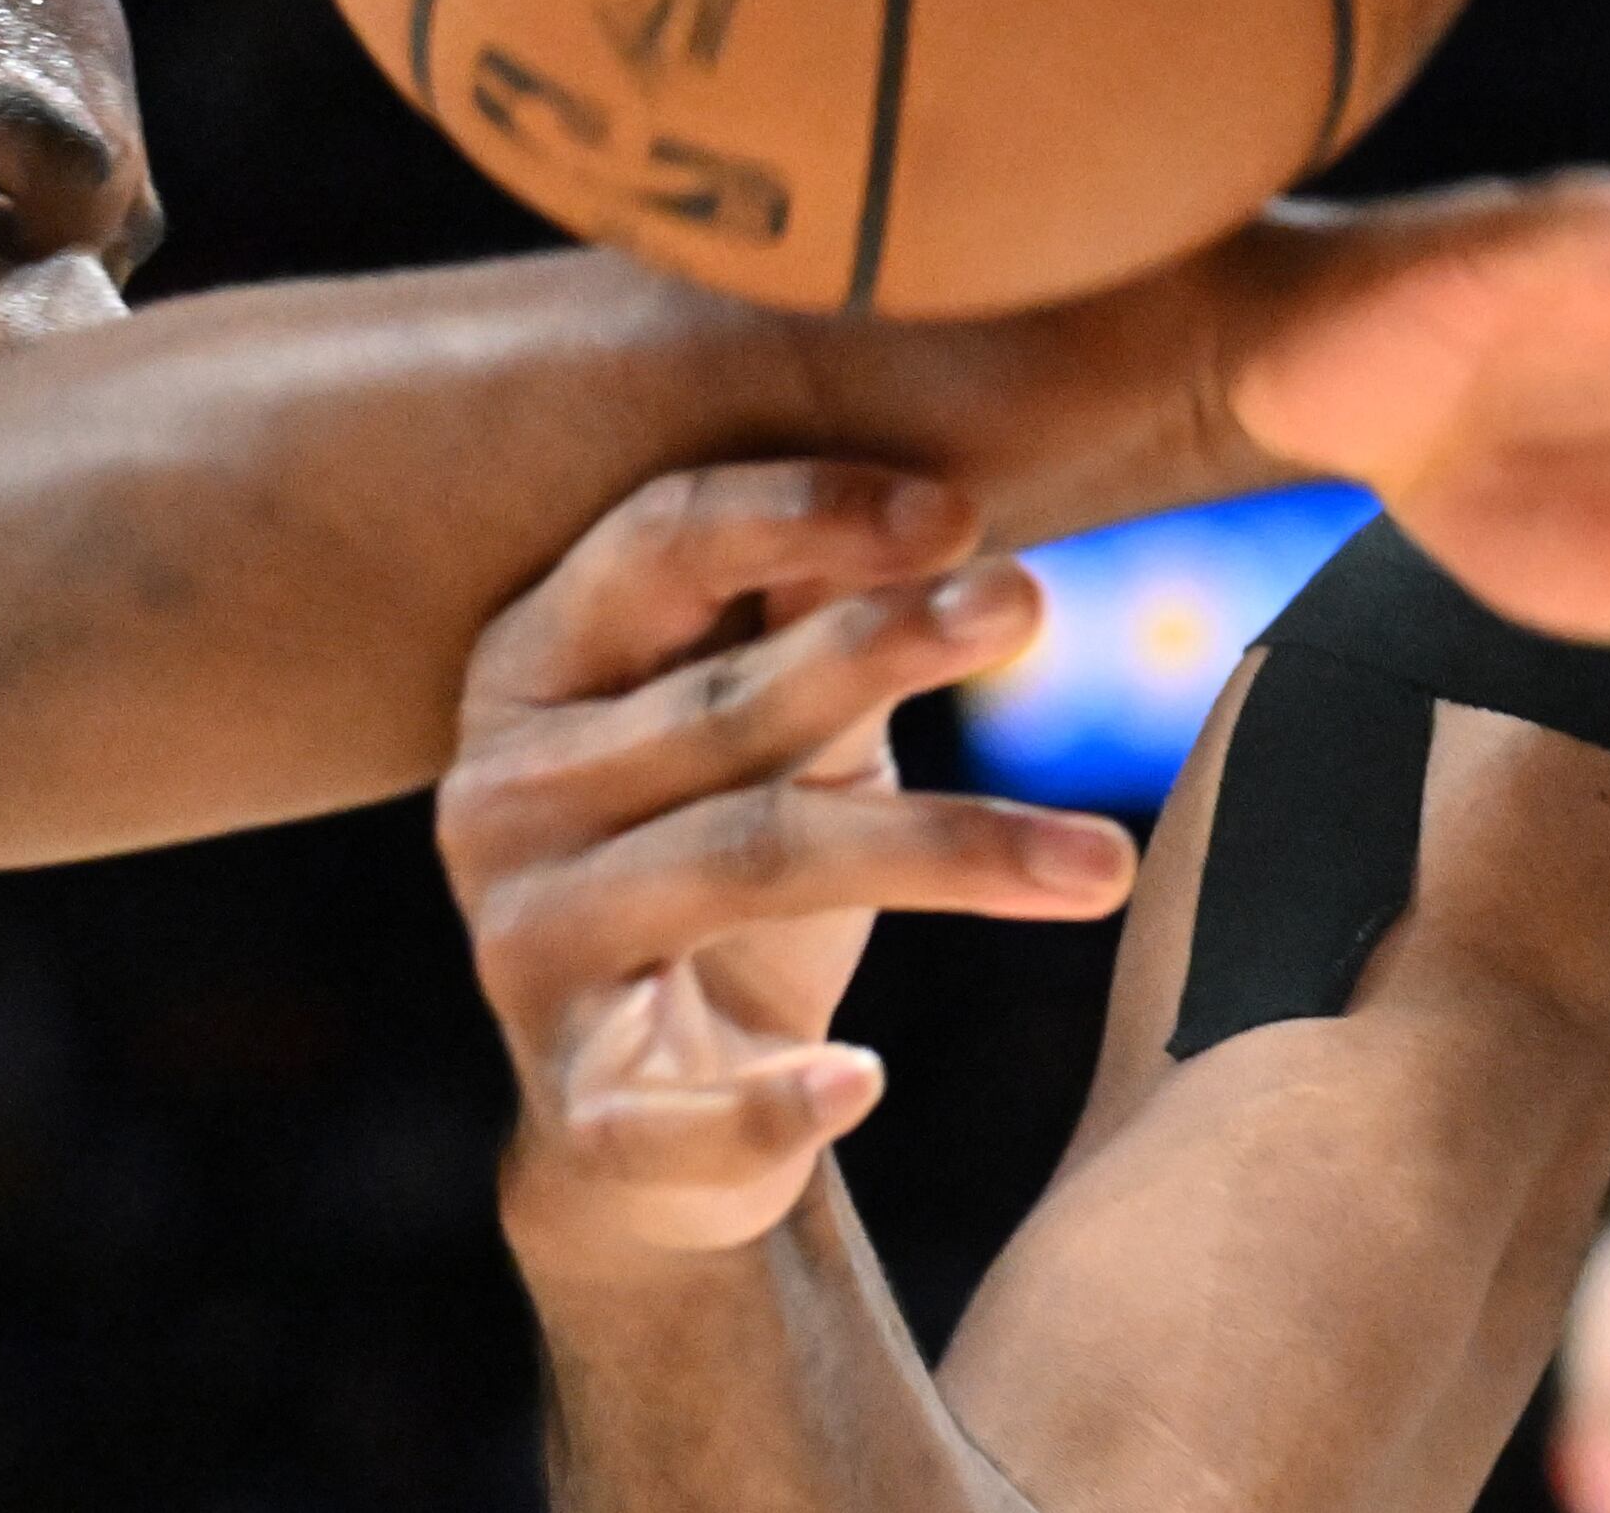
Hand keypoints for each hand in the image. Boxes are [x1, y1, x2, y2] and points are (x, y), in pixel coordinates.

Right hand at [440, 462, 1133, 1265]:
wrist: (643, 1105)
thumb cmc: (725, 853)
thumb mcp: (769, 719)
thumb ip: (817, 615)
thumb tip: (947, 500)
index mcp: (533, 663)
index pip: (659, 545)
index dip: (804, 514)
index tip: (960, 511)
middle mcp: (504, 794)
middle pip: (721, 706)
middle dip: (885, 646)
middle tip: (1030, 603)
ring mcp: (526, 948)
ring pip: (745, 866)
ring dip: (941, 851)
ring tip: (1105, 863)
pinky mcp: (576, 1104)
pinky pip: (673, 1109)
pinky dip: (767, 1100)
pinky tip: (863, 1081)